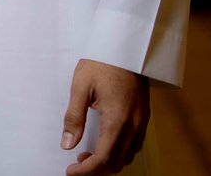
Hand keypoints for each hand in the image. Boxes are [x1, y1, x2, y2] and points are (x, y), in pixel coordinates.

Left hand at [62, 58, 149, 174]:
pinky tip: (105, 143)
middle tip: (76, 164)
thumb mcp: (80, 87)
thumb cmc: (101, 63)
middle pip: (118, 162)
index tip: (71, 172)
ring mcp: (141, 122)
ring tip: (87, 154)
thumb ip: (74, 117)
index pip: (104, 158)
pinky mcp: (143, 117)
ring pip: (128, 156)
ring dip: (109, 161)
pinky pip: (134, 145)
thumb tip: (67, 144)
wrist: (126, 47)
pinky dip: (119, 152)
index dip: (87, 170)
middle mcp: (133, 125)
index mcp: (117, 120)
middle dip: (97, 169)